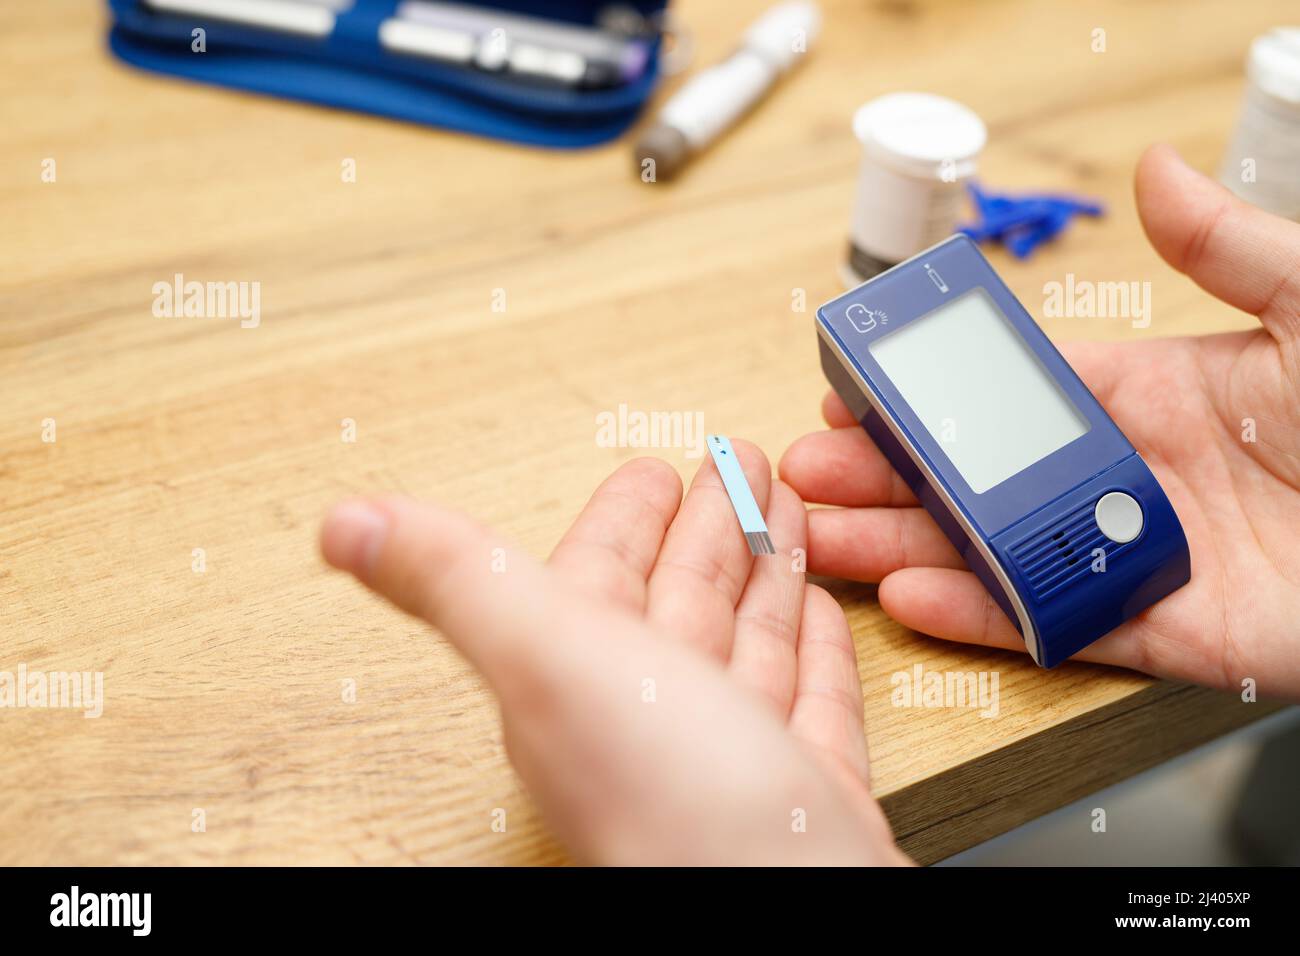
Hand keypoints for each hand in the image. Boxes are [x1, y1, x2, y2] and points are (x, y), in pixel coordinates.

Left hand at [320, 445, 907, 864]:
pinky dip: (810, 650)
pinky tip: (816, 610)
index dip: (625, 521)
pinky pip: (806, 699)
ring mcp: (732, 758)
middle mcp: (652, 724)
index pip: (598, 580)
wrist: (792, 911)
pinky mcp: (802, 787)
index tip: (652, 472)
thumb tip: (344, 526)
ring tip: (782, 514)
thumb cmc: (671, 809)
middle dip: (708, 528)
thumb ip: (458, 583)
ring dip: (761, 572)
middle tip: (737, 466)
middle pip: (677, 601)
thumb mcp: (551, 659)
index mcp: (582, 687)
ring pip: (743, 642)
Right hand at [780, 145, 1299, 697]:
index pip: (1012, 400)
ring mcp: (1136, 557)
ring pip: (994, 554)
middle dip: (886, 477)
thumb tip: (1157, 172)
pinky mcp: (1166, 634)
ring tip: (819, 533)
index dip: (932, 400)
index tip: (861, 394)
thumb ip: (1234, 248)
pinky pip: (1053, 627)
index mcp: (1152, 396)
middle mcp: (1127, 480)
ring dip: (901, 542)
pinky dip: (978, 617)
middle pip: (978, 481)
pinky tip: (908, 592)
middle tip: (807, 470)